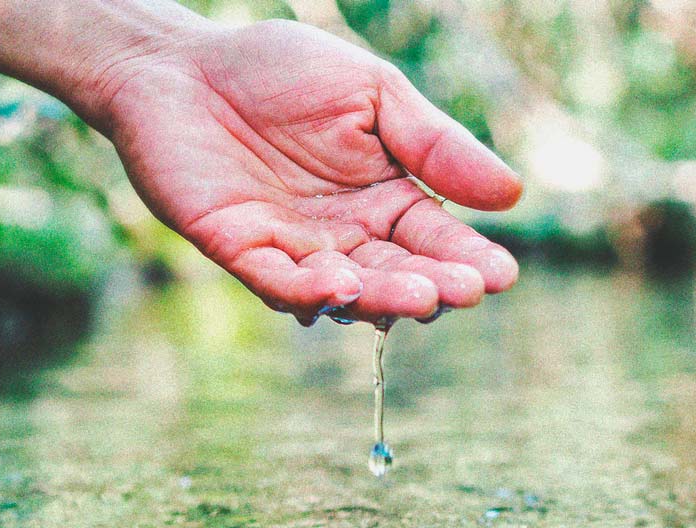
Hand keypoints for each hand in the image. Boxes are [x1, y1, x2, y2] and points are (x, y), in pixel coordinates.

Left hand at [92, 19, 521, 323]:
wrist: (183, 61)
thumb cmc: (279, 71)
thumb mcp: (374, 93)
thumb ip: (434, 144)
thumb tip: (512, 194)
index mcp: (386, 199)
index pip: (437, 240)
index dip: (469, 259)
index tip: (501, 275)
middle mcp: (345, 236)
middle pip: (397, 274)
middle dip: (433, 285)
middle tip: (465, 291)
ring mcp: (293, 248)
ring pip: (345, 289)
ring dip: (382, 298)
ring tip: (419, 297)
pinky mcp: (238, 249)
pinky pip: (277, 281)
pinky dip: (308, 292)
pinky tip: (341, 289)